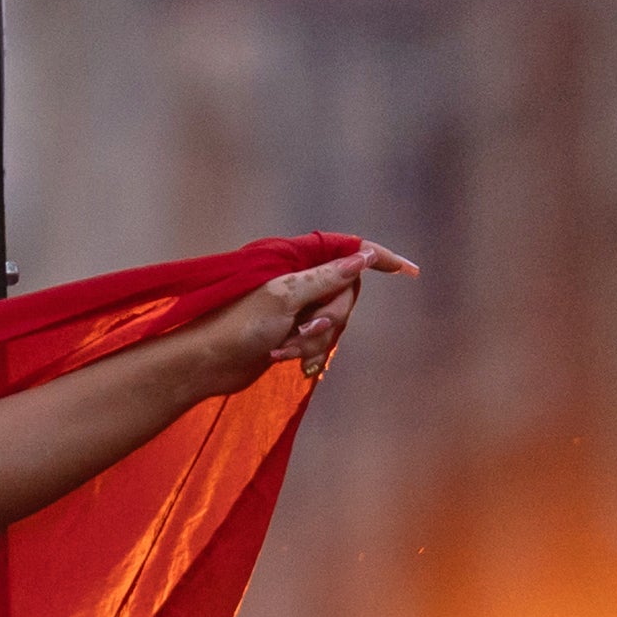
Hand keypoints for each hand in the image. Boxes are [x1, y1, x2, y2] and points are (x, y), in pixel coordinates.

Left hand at [199, 242, 416, 390]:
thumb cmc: (239, 326)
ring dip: (313, 342)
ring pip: (334, 324)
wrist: (208, 364)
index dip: (378, 259)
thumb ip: (326, 277)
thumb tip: (363, 255)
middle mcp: (299, 282)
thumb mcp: (286, 297)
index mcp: (295, 262)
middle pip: (345, 296)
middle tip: (301, 330)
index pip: (346, 252)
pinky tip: (285, 360)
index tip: (409, 270)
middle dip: (329, 320)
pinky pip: (319, 343)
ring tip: (283, 349)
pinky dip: (307, 354)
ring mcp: (296, 309)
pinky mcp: (292, 334)